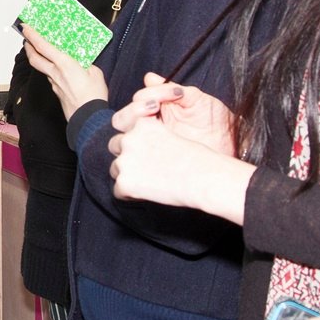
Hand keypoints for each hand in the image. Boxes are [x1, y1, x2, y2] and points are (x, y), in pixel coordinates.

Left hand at [21, 26, 106, 118]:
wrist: (88, 119)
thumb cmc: (93, 97)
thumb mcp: (95, 73)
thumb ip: (86, 64)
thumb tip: (82, 62)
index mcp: (64, 64)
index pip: (42, 46)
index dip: (32, 35)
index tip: (25, 27)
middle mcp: (55, 73)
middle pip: (34, 58)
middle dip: (28, 46)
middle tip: (27, 38)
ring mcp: (54, 84)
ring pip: (42, 68)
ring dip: (39, 58)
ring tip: (43, 51)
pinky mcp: (56, 92)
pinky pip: (50, 77)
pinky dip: (50, 70)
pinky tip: (57, 69)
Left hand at [106, 116, 254, 222]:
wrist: (204, 179)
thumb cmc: (198, 159)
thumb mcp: (173, 136)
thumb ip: (152, 138)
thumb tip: (144, 152)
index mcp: (143, 124)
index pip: (127, 130)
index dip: (136, 142)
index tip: (147, 152)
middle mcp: (130, 139)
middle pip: (115, 146)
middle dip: (126, 157)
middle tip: (145, 170)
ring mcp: (125, 161)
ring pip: (115, 169)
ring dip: (127, 176)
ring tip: (149, 183)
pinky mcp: (125, 182)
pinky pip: (118, 191)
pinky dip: (130, 195)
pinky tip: (147, 195)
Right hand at [117, 73, 236, 154]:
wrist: (234, 145)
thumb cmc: (218, 121)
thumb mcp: (197, 99)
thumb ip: (173, 88)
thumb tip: (148, 77)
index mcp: (157, 110)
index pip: (136, 101)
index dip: (148, 95)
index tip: (172, 93)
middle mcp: (149, 129)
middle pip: (121, 120)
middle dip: (133, 111)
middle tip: (155, 108)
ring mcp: (151, 148)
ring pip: (122, 140)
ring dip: (133, 129)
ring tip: (157, 126)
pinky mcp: (154, 167)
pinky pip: (136, 163)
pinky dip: (140, 154)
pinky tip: (163, 147)